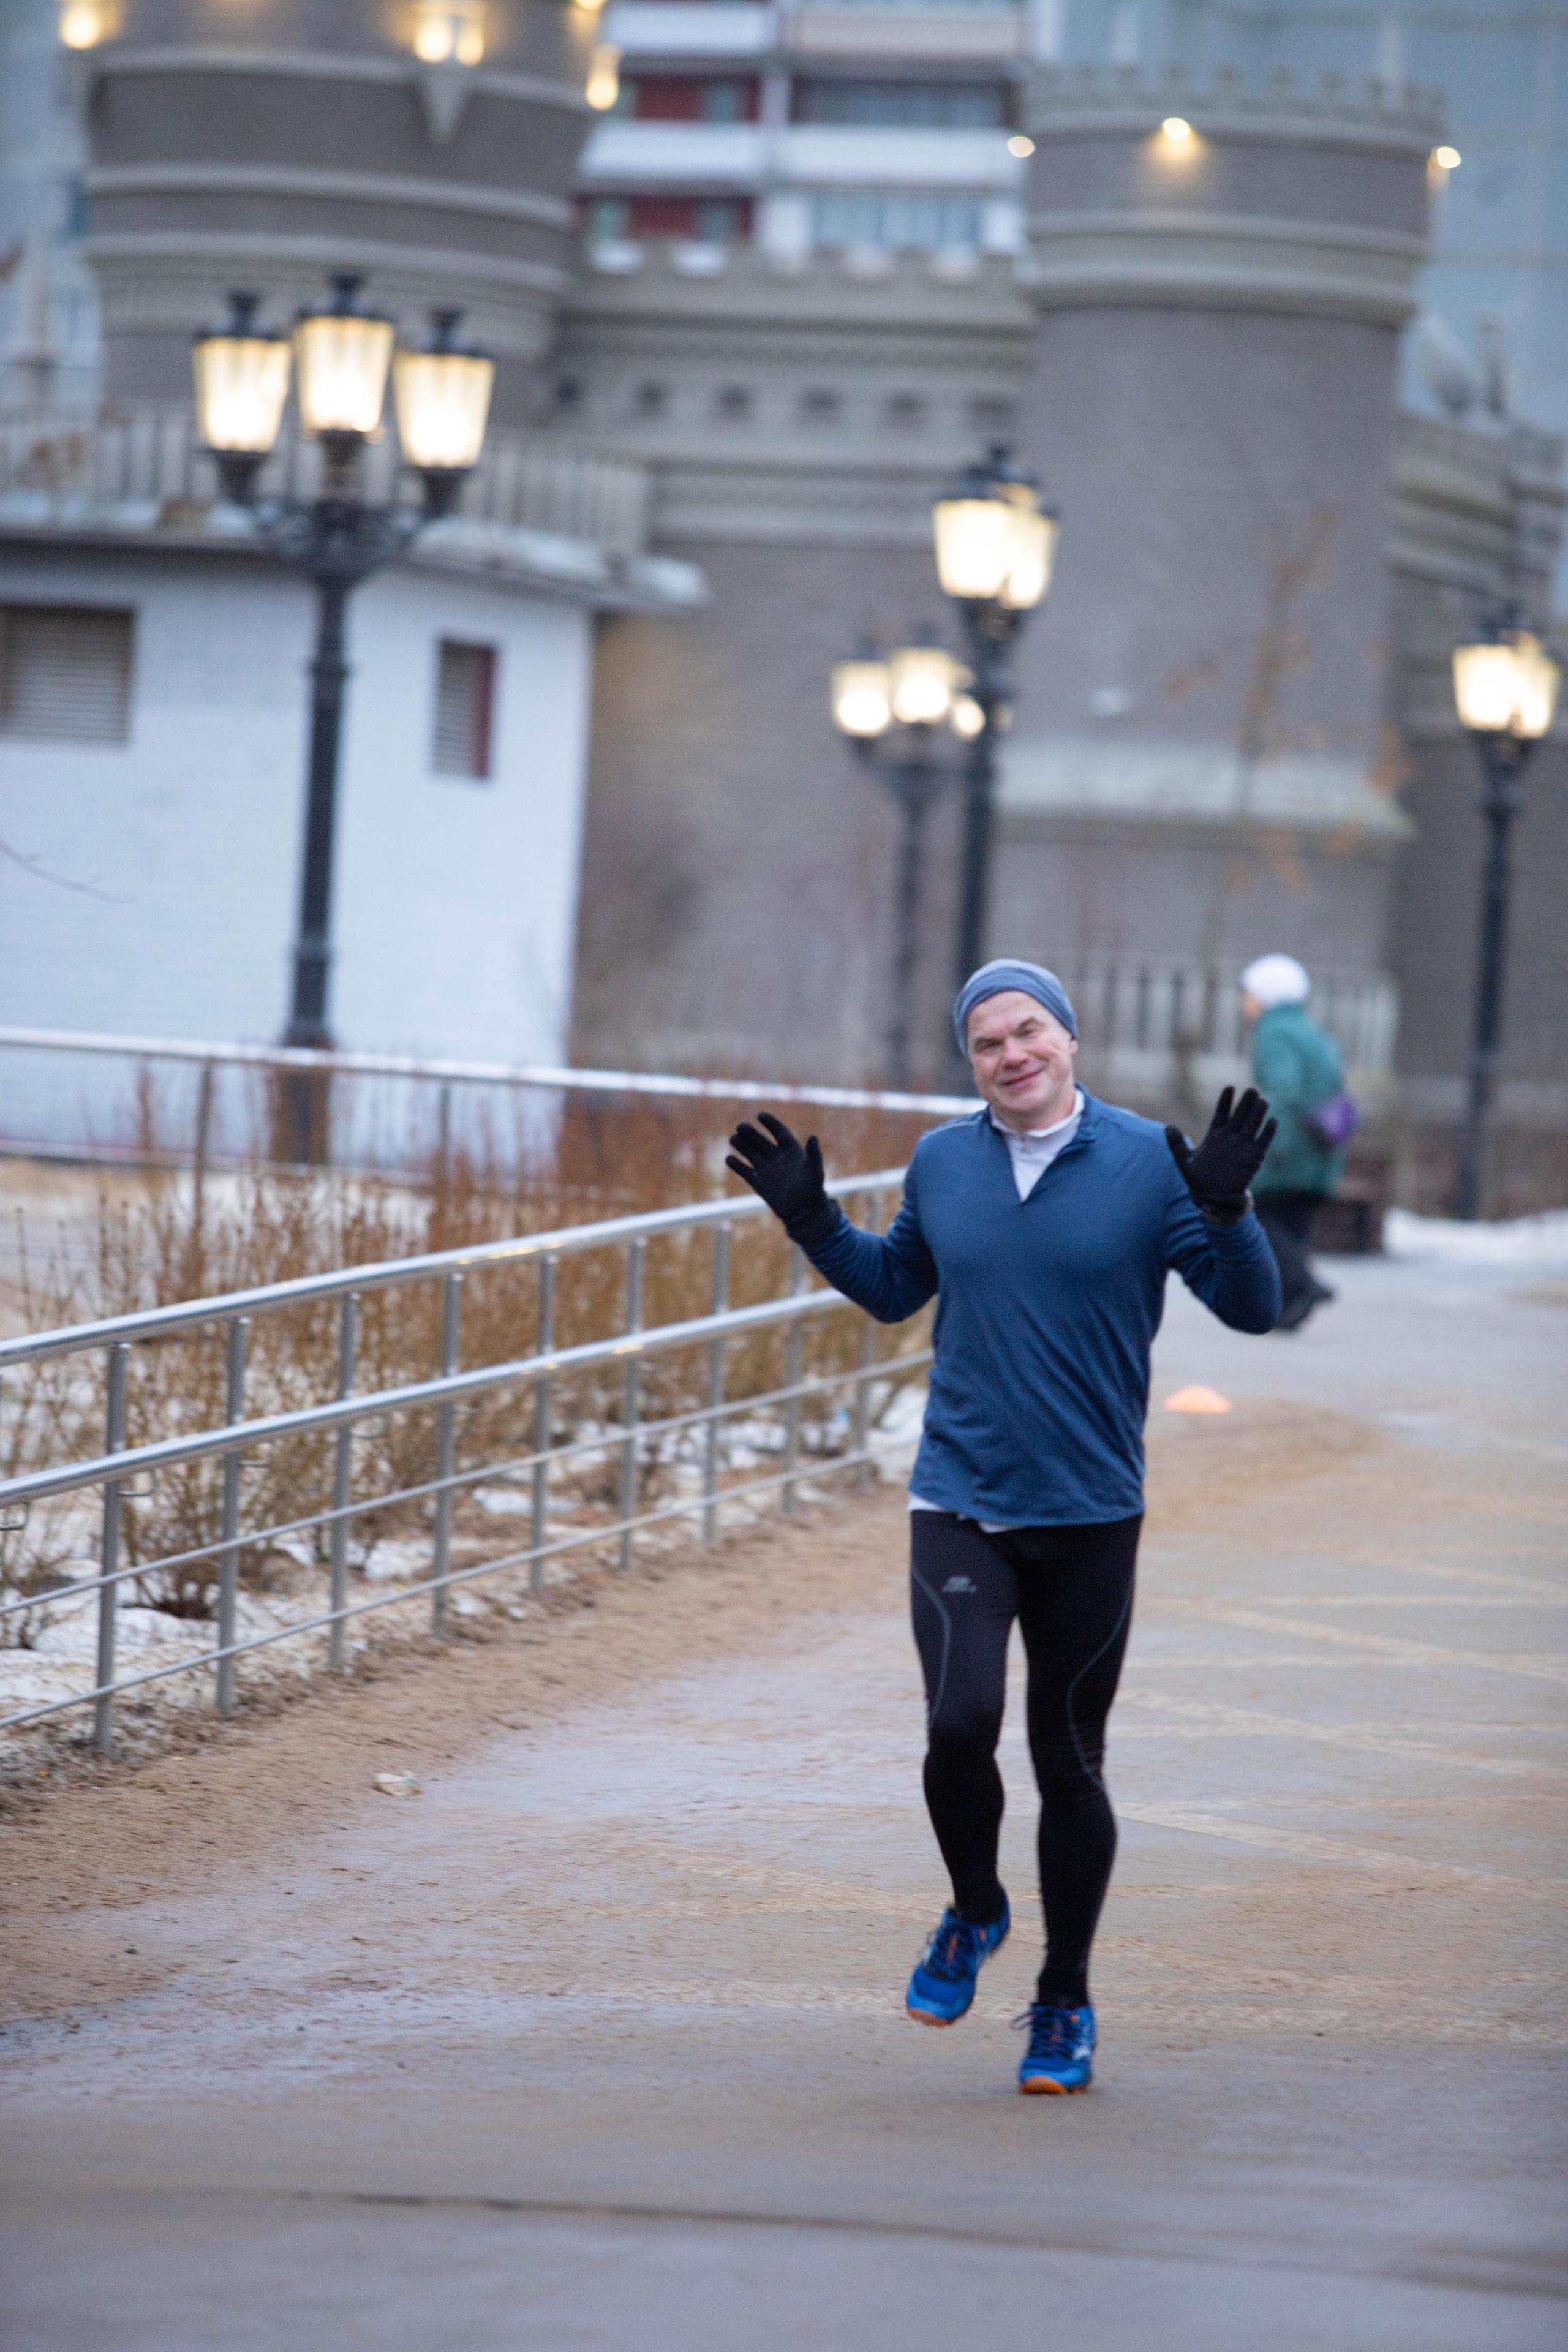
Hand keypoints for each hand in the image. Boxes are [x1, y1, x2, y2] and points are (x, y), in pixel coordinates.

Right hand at [725, 1113, 830, 1235]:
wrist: (804, 1212)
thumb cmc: (813, 1189)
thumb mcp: (815, 1170)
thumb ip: (814, 1154)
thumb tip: (813, 1136)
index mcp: (791, 1150)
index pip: (778, 1132)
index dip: (770, 1123)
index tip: (760, 1115)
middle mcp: (777, 1158)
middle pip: (760, 1141)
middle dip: (751, 1133)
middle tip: (741, 1126)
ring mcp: (767, 1170)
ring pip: (751, 1154)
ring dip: (742, 1145)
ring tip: (733, 1138)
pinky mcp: (759, 1183)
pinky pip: (745, 1172)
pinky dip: (737, 1165)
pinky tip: (729, 1159)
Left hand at [1165, 1087, 1276, 1224]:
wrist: (1213, 1198)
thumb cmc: (1198, 1179)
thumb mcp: (1184, 1160)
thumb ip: (1176, 1144)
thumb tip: (1167, 1128)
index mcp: (1215, 1136)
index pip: (1222, 1114)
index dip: (1226, 1101)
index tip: (1230, 1088)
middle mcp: (1231, 1138)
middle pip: (1240, 1116)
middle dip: (1245, 1103)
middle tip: (1252, 1090)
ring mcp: (1243, 1147)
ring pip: (1252, 1126)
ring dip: (1257, 1114)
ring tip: (1262, 1100)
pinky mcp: (1253, 1158)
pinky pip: (1262, 1143)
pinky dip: (1268, 1133)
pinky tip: (1273, 1121)